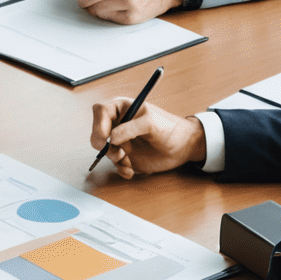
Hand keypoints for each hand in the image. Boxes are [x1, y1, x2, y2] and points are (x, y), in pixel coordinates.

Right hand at [90, 97, 206, 177]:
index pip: (100, 111)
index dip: (98, 124)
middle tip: (117, 152)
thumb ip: (130, 128)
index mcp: (123, 109)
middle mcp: (118, 124)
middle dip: (104, 145)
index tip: (106, 137)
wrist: (183, 147)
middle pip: (97, 133)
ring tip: (128, 161)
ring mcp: (120, 141)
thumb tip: (112, 138)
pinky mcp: (125, 156)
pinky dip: (120, 169)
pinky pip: (114, 164)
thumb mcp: (151, 123)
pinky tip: (131, 170)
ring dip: (114, 159)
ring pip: (104, 151)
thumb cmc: (170, 128)